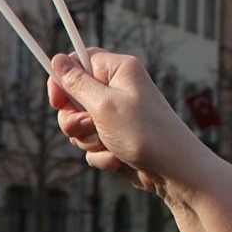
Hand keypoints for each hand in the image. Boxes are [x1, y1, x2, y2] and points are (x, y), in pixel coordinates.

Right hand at [48, 50, 208, 194]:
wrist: (174, 172)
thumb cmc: (144, 133)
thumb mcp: (104, 105)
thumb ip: (77, 83)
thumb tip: (57, 59)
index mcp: (119, 70)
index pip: (79, 60)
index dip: (63, 80)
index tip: (57, 101)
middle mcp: (119, 89)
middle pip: (74, 97)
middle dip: (75, 119)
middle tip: (90, 126)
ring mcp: (118, 116)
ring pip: (80, 126)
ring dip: (89, 140)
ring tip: (112, 144)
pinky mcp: (117, 139)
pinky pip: (92, 145)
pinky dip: (101, 155)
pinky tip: (120, 160)